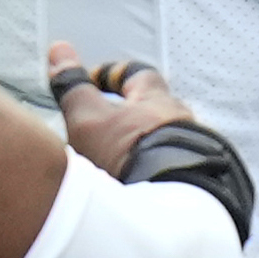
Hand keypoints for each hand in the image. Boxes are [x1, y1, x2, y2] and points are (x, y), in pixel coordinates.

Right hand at [45, 44, 196, 178]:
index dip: (112, 74)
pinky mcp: (198, 180)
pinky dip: (157, 169)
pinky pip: (175, 167)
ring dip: (144, 144)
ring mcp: (194, 150)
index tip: (92, 81)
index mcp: (156, 98)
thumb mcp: (89, 118)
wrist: (170, 207)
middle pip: (155, 107)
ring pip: (166, 138)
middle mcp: (182, 119)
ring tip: (120, 161)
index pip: (136, 73)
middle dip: (131, 113)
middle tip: (106, 126)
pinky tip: (141, 185)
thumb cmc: (129, 155)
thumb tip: (59, 49)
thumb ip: (74, 87)